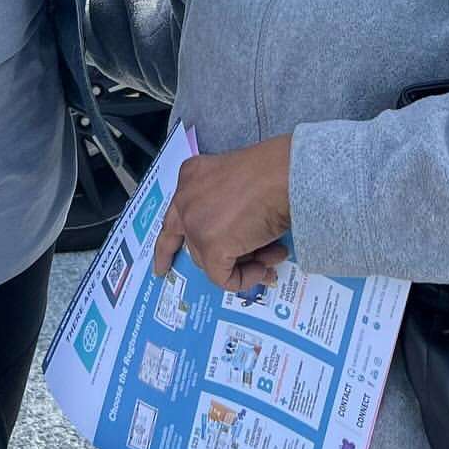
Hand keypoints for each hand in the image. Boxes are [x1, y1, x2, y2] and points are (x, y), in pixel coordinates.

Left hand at [153, 138, 292, 291]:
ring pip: (210, 262)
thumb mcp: (235, 180)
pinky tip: (264, 267)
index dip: (167, 247)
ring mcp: (195, 225)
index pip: (173, 217)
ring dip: (246, 262)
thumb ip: (223, 206)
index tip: (162, 268)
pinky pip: (223, 278)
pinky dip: (246, 279)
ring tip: (273, 255)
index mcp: (191, 176)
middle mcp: (186, 200)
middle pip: (195, 244)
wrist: (286, 174)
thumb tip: (237, 244)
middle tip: (257, 262)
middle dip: (227, 257)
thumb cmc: (274, 170)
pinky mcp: (211, 248)